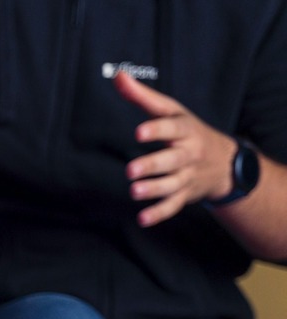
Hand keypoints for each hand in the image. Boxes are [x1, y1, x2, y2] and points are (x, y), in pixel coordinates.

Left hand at [115, 71, 237, 226]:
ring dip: (154, 190)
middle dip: (153, 165)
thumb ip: (142, 96)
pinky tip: (142, 219)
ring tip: (134, 191)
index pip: (172, 127)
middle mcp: (188, 154)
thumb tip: (117, 75)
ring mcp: (187, 176)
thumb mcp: (171, 110)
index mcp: (185, 130)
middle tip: (131, 170)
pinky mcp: (184, 194)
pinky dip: (159, 214)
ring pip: (172, 184)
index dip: (156, 129)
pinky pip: (172, 206)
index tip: (139, 132)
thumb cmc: (187, 131)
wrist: (225, 162)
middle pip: (172, 159)